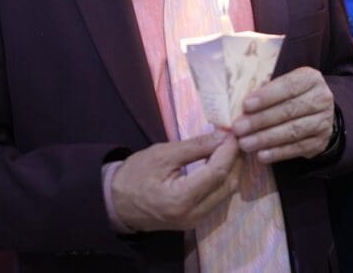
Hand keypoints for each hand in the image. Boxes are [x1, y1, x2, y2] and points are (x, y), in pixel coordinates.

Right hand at [111, 131, 242, 231]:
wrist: (117, 203)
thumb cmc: (135, 175)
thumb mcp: (162, 154)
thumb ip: (195, 146)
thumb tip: (223, 136)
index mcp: (181, 198)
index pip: (217, 172)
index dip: (229, 151)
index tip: (233, 132)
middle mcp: (193, 214)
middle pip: (227, 184)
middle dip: (235, 159)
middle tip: (235, 137)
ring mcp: (196, 221)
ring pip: (226, 192)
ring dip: (232, 169)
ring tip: (230, 146)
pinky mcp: (196, 220)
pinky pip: (219, 198)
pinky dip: (223, 179)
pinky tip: (221, 162)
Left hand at [231, 66, 334, 163]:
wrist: (316, 114)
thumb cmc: (289, 96)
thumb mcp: (282, 85)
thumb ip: (265, 90)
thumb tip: (240, 105)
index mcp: (310, 78)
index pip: (288, 86)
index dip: (266, 96)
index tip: (245, 106)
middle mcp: (322, 98)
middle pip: (289, 110)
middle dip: (261, 120)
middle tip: (238, 128)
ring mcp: (324, 121)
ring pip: (293, 131)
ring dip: (266, 139)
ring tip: (245, 143)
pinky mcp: (321, 142)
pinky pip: (297, 148)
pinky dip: (278, 153)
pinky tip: (261, 155)